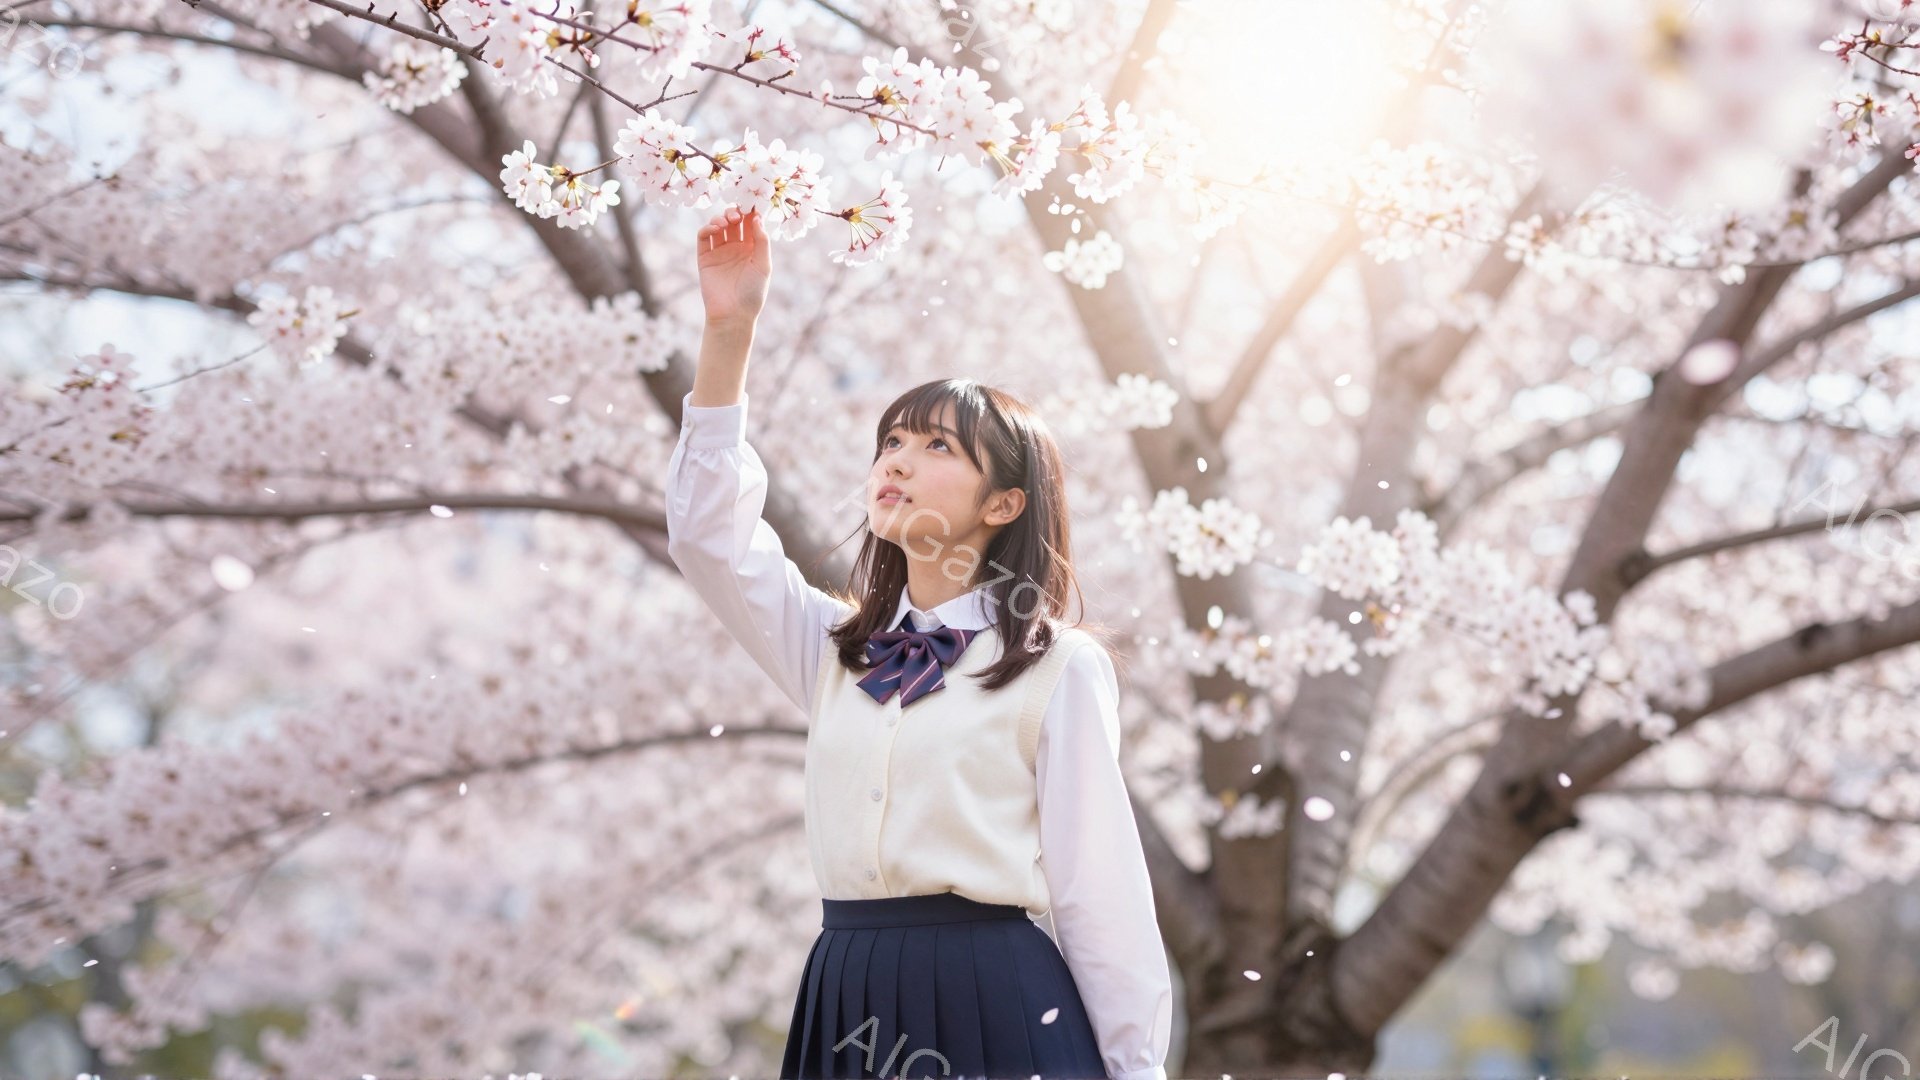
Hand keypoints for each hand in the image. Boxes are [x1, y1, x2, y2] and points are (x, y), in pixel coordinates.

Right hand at [696, 204, 770, 327]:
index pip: (751, 223)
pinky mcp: (705, 257)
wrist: (733, 314)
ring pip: (718, 226)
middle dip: (735, 212)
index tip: (752, 202)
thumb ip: (762, 241)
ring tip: (727, 221)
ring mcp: (720, 251)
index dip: (751, 212)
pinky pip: (704, 237)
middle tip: (737, 213)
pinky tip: (715, 228)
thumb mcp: (763, 265)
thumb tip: (756, 217)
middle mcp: (736, 247)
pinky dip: (708, 228)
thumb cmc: (753, 292)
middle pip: (734, 221)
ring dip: (722, 218)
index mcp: (753, 248)